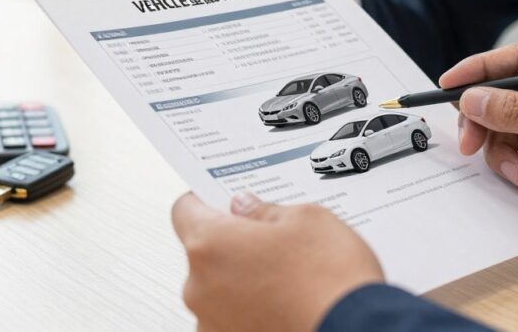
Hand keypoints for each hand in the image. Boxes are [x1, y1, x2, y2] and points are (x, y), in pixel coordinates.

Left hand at [171, 192, 382, 331]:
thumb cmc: (332, 280)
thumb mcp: (307, 219)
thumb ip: (265, 210)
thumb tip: (247, 207)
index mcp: (210, 245)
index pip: (185, 210)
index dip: (206, 200)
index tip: (222, 199)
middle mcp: (200, 288)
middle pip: (205, 253)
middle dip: (234, 243)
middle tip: (273, 239)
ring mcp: (212, 324)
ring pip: (220, 288)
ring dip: (244, 280)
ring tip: (289, 276)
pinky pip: (233, 318)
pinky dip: (253, 310)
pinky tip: (287, 302)